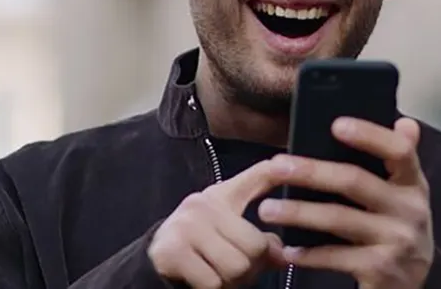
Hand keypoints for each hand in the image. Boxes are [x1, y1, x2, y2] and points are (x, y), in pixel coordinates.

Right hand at [148, 159, 287, 287]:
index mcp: (223, 196)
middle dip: (253, 268)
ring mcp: (186, 225)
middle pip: (255, 246)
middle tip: (240, 271)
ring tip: (221, 275)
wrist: (156, 259)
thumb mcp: (228, 233)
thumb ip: (260, 240)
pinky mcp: (172, 251)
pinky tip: (203, 280)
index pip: (255, 177)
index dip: (273, 172)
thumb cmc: (200, 246)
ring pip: (236, 267)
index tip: (284, 163)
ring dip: (232, 282)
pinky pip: (212, 282)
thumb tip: (282, 254)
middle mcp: (203, 203)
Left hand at [257, 117, 433, 287]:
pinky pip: (335, 257)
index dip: (370, 135)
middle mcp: (411, 211)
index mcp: (413, 185)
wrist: (409, 288)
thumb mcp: (402, 197)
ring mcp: (397, 242)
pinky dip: (307, 254)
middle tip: (275, 167)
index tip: (336, 125)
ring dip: (298, 213)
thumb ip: (398, 162)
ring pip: (338, 219)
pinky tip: (287, 250)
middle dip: (311, 172)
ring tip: (267, 209)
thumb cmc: (395, 231)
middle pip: (355, 181)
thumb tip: (404, 122)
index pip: (400, 151)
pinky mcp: (380, 269)